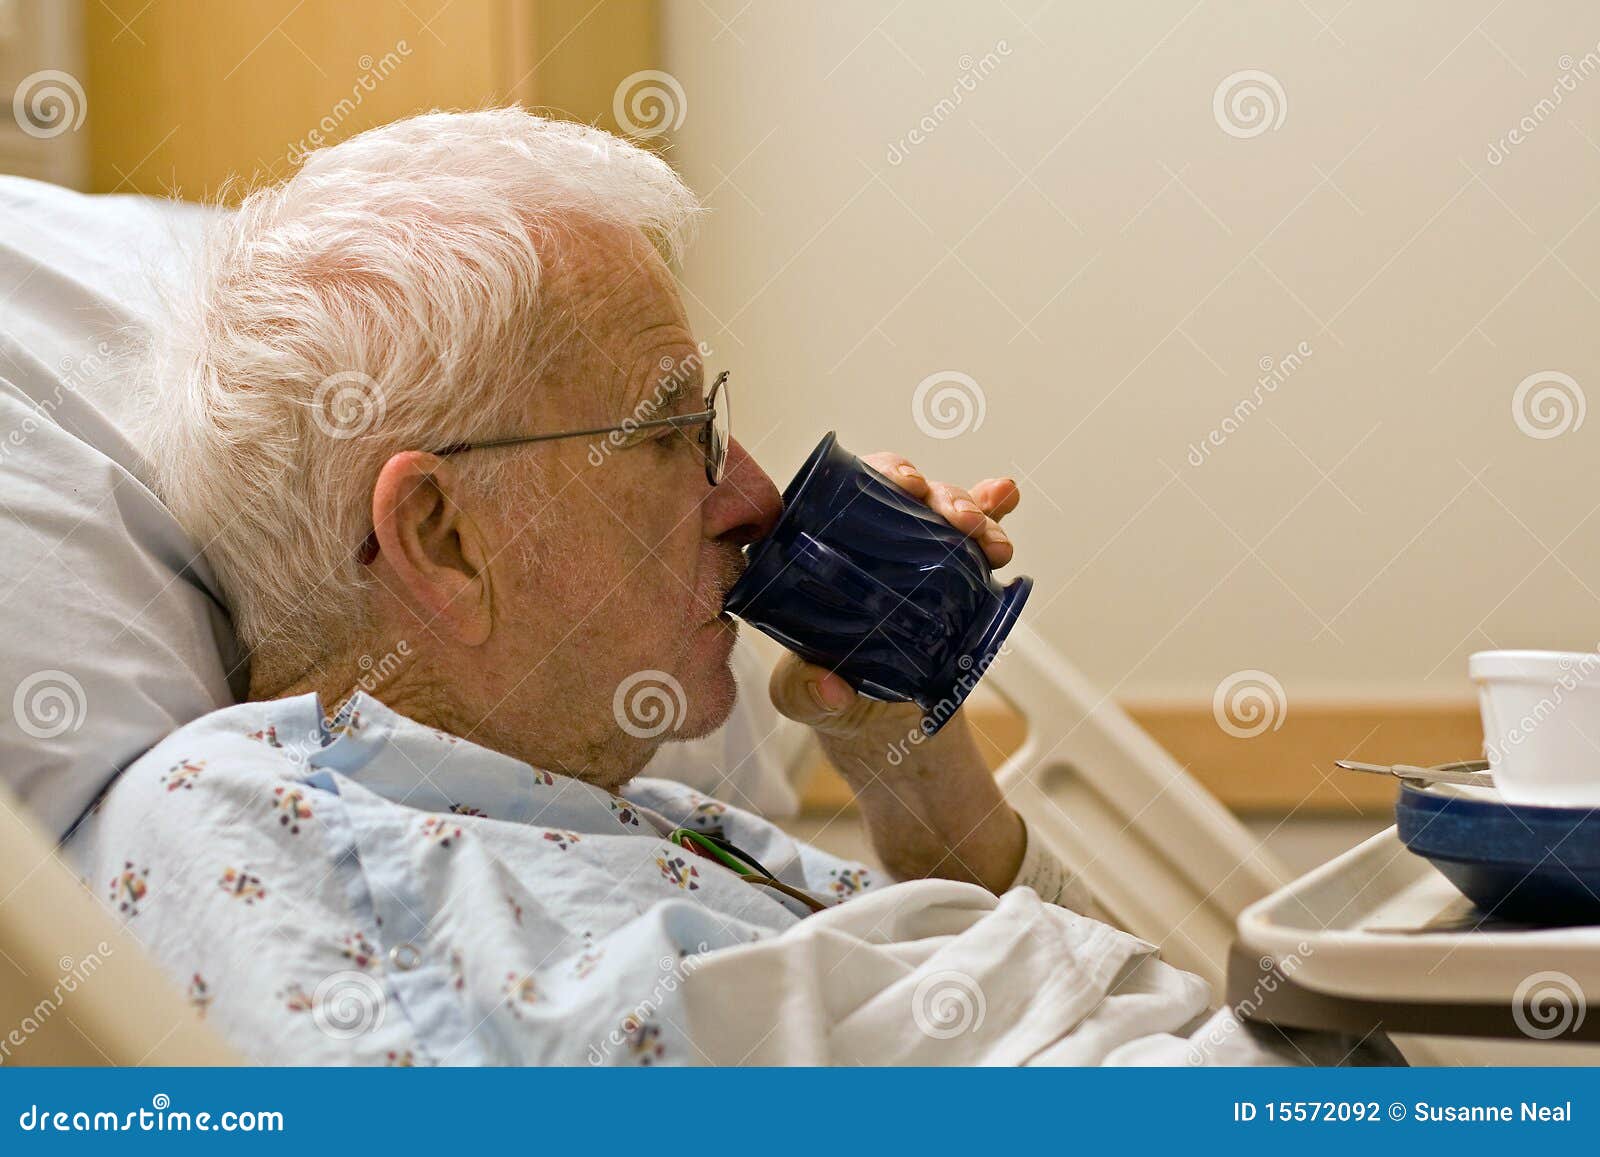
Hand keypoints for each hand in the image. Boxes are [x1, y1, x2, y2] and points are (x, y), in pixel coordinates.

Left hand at [768, 453, 1019, 740]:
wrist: (885, 725)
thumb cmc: (830, 693)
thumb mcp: (801, 696)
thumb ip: (804, 691)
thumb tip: (833, 689)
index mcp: (828, 553)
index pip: (848, 492)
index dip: (878, 475)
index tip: (904, 485)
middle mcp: (874, 542)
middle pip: (907, 493)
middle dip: (939, 495)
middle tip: (958, 519)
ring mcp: (920, 555)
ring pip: (946, 511)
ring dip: (975, 513)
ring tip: (989, 539)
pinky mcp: (959, 575)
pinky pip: (978, 532)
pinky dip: (995, 510)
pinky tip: (1007, 497)